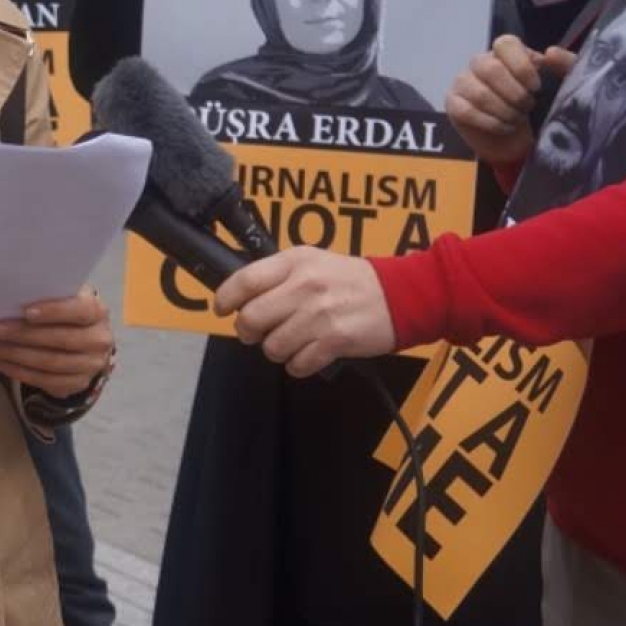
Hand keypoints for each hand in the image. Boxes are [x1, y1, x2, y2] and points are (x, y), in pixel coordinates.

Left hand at [0, 288, 112, 397]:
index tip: (25, 312)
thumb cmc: (66, 313)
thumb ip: (46, 296)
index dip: (54, 311)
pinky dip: (19, 371)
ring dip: (16, 355)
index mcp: (98, 312)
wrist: (84, 342)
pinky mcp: (77, 384)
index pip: (80, 310)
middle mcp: (99, 340)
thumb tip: (9, 298)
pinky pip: (45, 381)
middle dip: (24, 335)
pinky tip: (0, 362)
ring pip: (51, 363)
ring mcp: (91, 365)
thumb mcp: (64, 299)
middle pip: (61, 339)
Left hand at [214, 248, 396, 377]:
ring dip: (276, 350)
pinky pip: (297, 364)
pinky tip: (307, 354)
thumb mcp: (313, 261)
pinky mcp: (336, 340)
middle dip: (247, 331)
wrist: (402, 295)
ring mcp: (320, 315)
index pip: (244, 281)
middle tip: (256, 332)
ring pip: (272, 346)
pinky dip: (297, 365)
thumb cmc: (350, 280)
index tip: (222, 309)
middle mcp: (304, 286)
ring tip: (290, 342)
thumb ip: (278, 274)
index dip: (225, 299)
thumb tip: (241, 296)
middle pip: (251, 318)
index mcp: (295, 262)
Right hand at [445, 34, 577, 166]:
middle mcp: (480, 63)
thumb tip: (551, 52)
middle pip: (489, 68)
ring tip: (517, 119)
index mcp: (506, 53)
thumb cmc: (541, 108)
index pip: (505, 44)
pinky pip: (467, 111)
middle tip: (528, 107)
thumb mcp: (562, 86)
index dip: (521, 66)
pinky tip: (504, 128)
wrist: (521, 140)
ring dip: (504, 111)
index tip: (536, 87)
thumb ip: (566, 66)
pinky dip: (491, 123)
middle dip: (514, 93)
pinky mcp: (453, 104)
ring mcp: (463, 83)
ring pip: (479, 93)